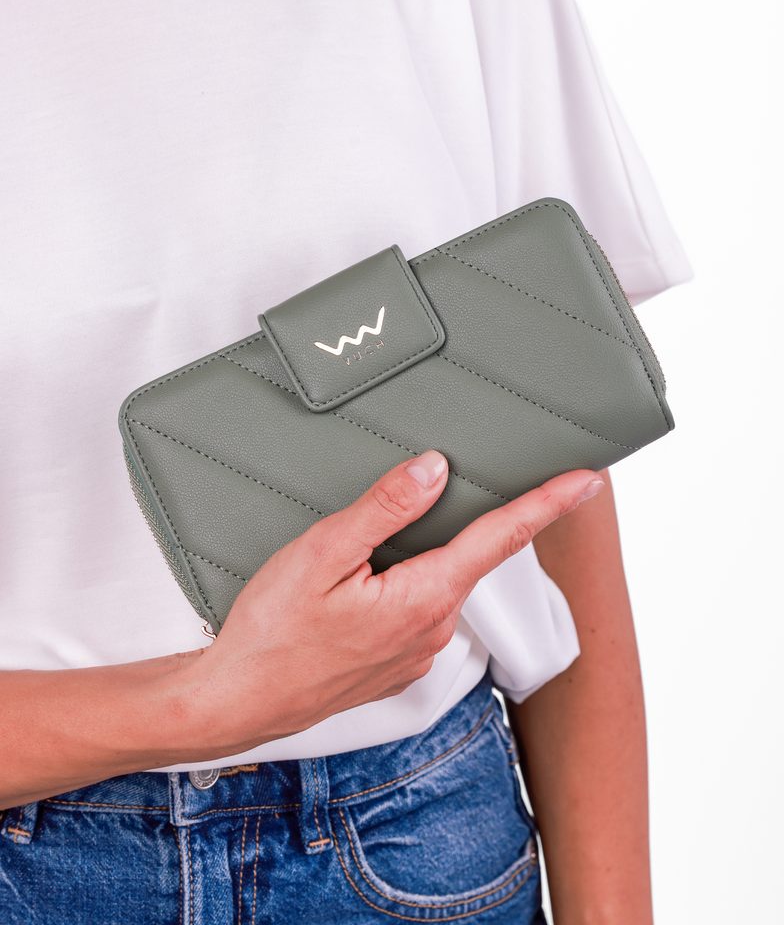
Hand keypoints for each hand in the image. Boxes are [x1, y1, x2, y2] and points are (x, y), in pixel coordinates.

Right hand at [176, 450, 603, 756]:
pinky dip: (401, 586)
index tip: (589, 479)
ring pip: (436, 582)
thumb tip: (435, 469)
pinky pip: (415, 609)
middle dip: (459, 522)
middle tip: (430, 491)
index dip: (548, 503)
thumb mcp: (323, 554)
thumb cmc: (272, 632)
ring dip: (418, 557)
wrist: (238, 702)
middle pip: (467, 556)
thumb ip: (385, 509)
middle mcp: (433, 628)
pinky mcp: (396, 663)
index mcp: (424, 596)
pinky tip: (356, 585)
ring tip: (360, 551)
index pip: (501, 538)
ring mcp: (416, 651)